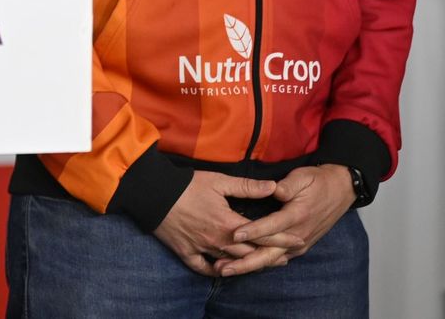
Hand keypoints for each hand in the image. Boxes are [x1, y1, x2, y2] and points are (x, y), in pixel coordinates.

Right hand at [153, 171, 301, 276]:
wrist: (153, 193)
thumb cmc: (187, 185)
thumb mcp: (218, 181)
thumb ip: (247, 187)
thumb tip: (274, 187)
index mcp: (229, 223)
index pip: (262, 234)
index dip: (282, 238)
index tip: (298, 240)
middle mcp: (218, 241)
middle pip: (250, 253)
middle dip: (269, 255)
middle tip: (285, 257)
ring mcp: (201, 248)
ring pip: (230, 262)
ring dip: (247, 264)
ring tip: (260, 265)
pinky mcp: (185, 251)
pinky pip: (202, 267)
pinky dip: (214, 270)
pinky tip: (223, 270)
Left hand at [224, 164, 354, 274]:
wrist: (340, 191)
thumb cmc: (317, 182)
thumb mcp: (302, 177)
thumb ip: (287, 185)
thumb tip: (273, 189)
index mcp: (297, 216)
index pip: (272, 226)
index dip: (253, 231)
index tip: (234, 234)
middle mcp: (298, 235)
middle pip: (269, 254)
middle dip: (246, 262)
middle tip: (223, 268)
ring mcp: (299, 244)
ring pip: (272, 260)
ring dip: (249, 266)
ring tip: (226, 270)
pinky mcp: (299, 247)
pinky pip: (277, 258)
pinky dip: (260, 263)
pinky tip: (244, 266)